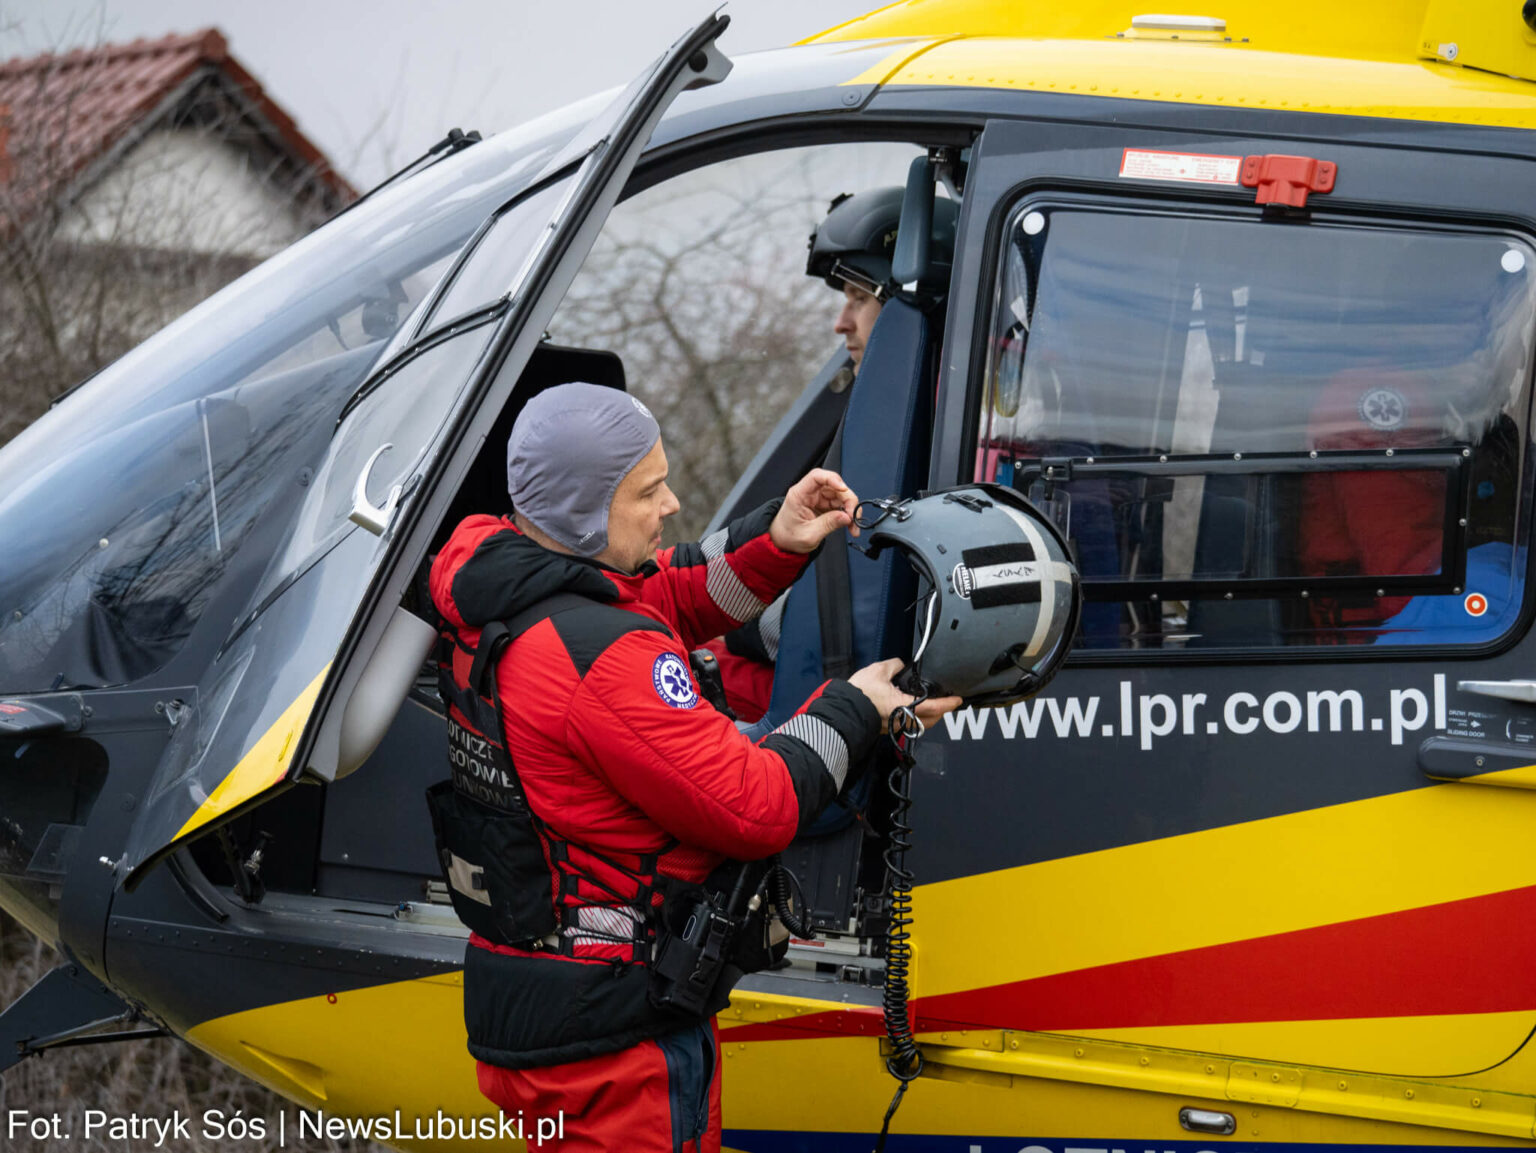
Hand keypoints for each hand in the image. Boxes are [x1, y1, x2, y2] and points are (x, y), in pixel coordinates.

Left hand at [769, 468, 858, 553]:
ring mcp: (819, 498)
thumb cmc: (789, 536)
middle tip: (853, 516)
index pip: (816, 477)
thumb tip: (846, 517)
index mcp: (799, 494)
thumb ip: (828, 525)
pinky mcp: (825, 505)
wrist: (784, 542)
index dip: (832, 479)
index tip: (844, 489)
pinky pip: (841, 505)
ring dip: (850, 509)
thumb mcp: (808, 535)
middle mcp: (810, 493)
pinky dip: (848, 514)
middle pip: (835, 486)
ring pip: (841, 496)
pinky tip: (850, 525)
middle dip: (848, 500)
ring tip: (853, 525)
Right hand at [847, 658, 962, 732]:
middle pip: (930, 721)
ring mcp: (895, 726)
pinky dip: (915, 718)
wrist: (842, 710)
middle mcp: (902, 719)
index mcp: (904, 705)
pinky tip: (912, 708)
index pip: (934, 707)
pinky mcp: (887, 728)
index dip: (948, 704)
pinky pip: (907, 725)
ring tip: (931, 705)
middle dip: (941, 712)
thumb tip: (900, 665)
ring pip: (919, 725)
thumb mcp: (878, 671)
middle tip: (946, 702)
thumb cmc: (859, 694)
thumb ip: (894, 665)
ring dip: (928, 717)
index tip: (957, 700)